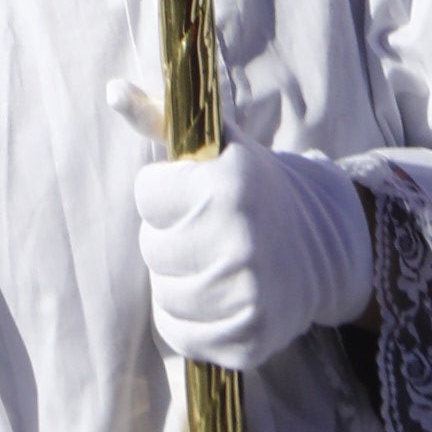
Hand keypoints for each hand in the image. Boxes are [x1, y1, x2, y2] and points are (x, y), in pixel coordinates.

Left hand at [120, 107, 373, 368]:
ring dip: (176, 279)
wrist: (319, 248)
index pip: (145, 193)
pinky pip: (179, 334)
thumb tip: (113, 92)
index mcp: (228, 186)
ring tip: (211, 262)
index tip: (195, 192)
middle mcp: (239, 241)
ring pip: (162, 293)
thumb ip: (159, 118)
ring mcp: (246, 296)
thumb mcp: (215, 144)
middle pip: (150, 246)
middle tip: (207, 230)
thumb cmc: (251, 188)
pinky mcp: (246, 339)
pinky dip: (187, 319)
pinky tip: (215, 296)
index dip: (165, 191)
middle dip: (170, 236)